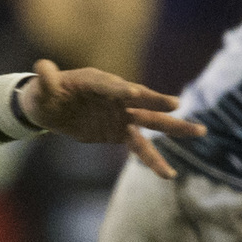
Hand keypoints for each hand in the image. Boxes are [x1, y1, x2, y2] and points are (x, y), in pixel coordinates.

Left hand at [22, 58, 199, 177]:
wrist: (51, 108)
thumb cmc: (46, 94)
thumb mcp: (40, 88)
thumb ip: (45, 79)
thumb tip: (42, 67)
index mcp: (96, 81)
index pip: (109, 85)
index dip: (119, 88)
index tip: (131, 93)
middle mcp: (115, 95)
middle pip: (140, 99)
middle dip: (157, 101)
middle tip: (177, 104)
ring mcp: (121, 114)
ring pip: (151, 121)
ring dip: (174, 127)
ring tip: (201, 132)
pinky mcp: (120, 132)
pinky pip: (140, 146)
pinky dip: (153, 159)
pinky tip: (168, 174)